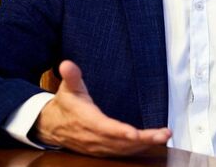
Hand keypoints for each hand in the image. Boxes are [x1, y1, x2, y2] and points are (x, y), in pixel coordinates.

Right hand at [33, 60, 170, 155]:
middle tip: (163, 134)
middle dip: (143, 139)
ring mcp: (99, 146)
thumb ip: (71, 76)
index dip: (120, 132)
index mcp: (87, 121)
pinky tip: (152, 143)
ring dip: (145, 145)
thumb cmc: (65, 104)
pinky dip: (138, 149)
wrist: (52, 126)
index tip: (135, 133)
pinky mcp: (103, 150)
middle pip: (120, 142)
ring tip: (163, 136)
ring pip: (123, 149)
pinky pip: (122, 153)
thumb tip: (67, 64)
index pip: (105, 128)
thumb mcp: (67, 88)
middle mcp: (94, 137)